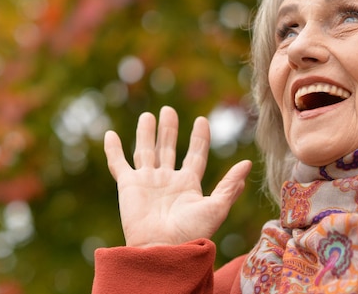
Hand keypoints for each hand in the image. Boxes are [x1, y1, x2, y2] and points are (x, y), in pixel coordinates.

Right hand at [104, 106, 251, 246]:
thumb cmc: (192, 232)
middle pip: (168, 148)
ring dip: (146, 133)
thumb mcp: (216, 207)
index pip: (196, 155)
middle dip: (169, 130)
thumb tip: (247, 163)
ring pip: (146, 151)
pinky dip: (113, 150)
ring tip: (148, 115)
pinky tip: (110, 135)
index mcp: (189, 184)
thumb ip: (229, 185)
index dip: (200, 138)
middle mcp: (168, 180)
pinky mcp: (128, 185)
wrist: (164, 248)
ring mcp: (147, 181)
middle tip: (168, 110)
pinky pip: (118, 163)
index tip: (202, 120)